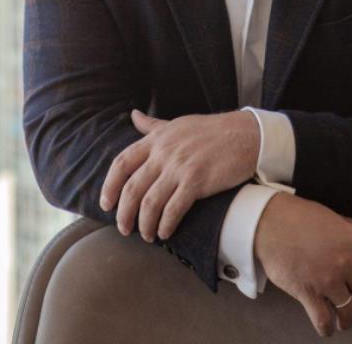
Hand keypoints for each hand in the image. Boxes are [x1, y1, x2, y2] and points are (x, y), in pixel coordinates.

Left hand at [99, 109, 259, 241]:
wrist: (246, 135)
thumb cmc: (212, 130)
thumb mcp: (177, 123)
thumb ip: (153, 125)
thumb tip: (133, 115)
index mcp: (157, 139)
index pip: (122, 163)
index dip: (110, 186)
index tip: (105, 203)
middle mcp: (164, 153)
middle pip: (132, 188)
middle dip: (124, 213)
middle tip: (123, 228)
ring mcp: (180, 167)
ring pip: (149, 203)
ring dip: (144, 224)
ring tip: (146, 235)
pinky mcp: (197, 181)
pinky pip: (173, 209)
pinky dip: (166, 225)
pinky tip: (166, 233)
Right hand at [255, 193, 351, 336]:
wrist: (268, 221)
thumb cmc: (298, 216)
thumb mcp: (329, 216)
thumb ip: (350, 225)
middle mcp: (345, 262)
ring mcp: (327, 279)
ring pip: (350, 311)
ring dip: (350, 320)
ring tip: (345, 321)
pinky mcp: (307, 292)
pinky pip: (324, 320)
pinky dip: (328, 328)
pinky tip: (327, 327)